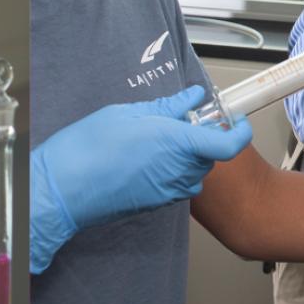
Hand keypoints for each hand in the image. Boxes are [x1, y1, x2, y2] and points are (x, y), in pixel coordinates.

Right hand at [28, 85, 253, 272]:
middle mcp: (179, 171)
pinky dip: (172, 171)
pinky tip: (145, 160)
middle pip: (211, 156)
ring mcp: (168, 191)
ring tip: (156, 141)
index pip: (229, 144)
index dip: (240, 131)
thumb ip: (167, 107)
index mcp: (177, 144)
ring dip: (186, 157)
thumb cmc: (87, 150)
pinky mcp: (156, 204)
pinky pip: (177, 185)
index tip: (237, 120)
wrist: (63, 191)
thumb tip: (191, 98)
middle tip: (179, 122)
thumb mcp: (127, 114)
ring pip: (194, 172)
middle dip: (203, 138)